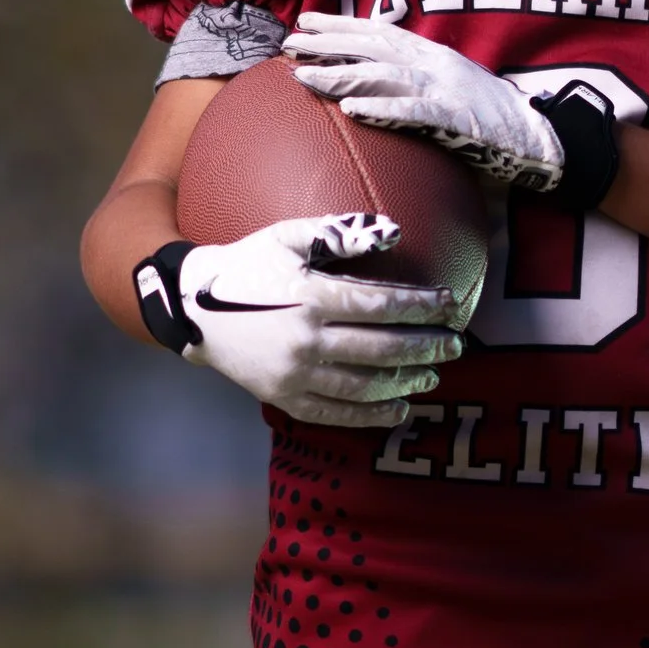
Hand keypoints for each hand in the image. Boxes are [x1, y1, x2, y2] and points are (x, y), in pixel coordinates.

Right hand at [183, 213, 461, 429]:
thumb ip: (338, 231)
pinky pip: (335, 413)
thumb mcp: (286, 235)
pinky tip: (399, 410)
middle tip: (456, 345)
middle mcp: (304, 340)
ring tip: (433, 375)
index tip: (449, 303)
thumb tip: (393, 233)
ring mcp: (293, 374)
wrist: (192, 308)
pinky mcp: (283, 397)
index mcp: (309, 296)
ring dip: (405, 382)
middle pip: (381, 348)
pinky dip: (371, 416)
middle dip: (425, 347)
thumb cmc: (247, 265)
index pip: (380, 304)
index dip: (420, 306)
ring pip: (363, 385)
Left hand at [288, 12, 563, 189]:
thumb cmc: (490, 115)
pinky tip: (354, 109)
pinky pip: (414, 112)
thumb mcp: (450, 84)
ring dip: (341, 76)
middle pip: (373, 47)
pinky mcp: (455, 119)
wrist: (536, 134)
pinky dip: (383, 109)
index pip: (379, 32)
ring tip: (305, 77)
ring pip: (384, 76)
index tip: (305, 21)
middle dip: (328, 43)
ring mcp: (445, 89)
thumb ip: (416, 77)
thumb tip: (377, 80)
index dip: (341, 24)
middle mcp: (435, 64)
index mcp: (433, 54)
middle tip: (289, 44)